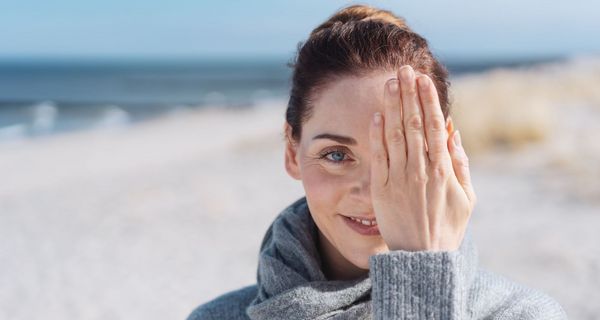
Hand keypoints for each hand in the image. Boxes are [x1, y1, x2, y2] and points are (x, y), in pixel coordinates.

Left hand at [369, 65, 476, 250]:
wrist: (422, 259)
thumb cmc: (448, 228)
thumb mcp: (467, 197)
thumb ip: (460, 162)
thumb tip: (452, 130)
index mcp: (444, 170)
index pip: (433, 126)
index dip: (427, 101)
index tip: (422, 79)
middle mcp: (421, 170)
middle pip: (412, 124)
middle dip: (408, 94)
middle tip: (403, 69)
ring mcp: (399, 179)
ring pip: (394, 135)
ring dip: (391, 107)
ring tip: (389, 82)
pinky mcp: (381, 189)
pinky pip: (379, 157)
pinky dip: (377, 135)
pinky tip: (376, 115)